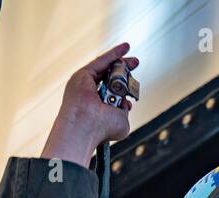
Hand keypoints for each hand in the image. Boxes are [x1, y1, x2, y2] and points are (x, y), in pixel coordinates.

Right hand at [41, 43, 137, 167]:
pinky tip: (125, 48)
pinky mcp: (83, 75)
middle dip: (124, 69)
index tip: (134, 84)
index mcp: (96, 106)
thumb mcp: (121, 121)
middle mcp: (89, 94)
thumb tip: (126, 102)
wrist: (87, 126)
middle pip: (109, 77)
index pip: (112, 92)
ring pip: (106, 68)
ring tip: (135, 60)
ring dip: (121, 61)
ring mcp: (85, 84)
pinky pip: (101, 61)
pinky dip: (113, 54)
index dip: (124, 86)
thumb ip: (124, 111)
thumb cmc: (102, 129)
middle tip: (136, 63)